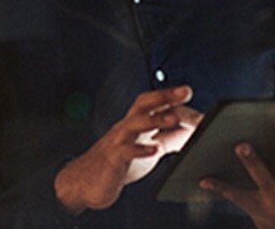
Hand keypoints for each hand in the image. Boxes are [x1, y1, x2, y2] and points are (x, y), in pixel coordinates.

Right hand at [54, 86, 200, 213]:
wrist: (83, 182)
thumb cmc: (117, 163)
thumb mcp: (146, 148)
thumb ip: (167, 139)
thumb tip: (191, 130)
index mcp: (134, 124)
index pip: (151, 104)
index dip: (168, 96)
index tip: (187, 91)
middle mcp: (125, 128)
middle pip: (143, 105)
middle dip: (164, 97)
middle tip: (185, 92)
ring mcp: (117, 142)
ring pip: (134, 124)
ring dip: (155, 119)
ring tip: (174, 118)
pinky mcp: (112, 160)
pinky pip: (125, 151)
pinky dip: (139, 149)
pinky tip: (154, 150)